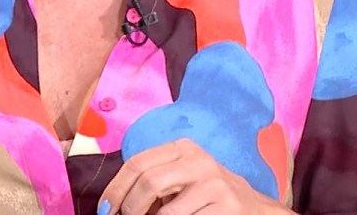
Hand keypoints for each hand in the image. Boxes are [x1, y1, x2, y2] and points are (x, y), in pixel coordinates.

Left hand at [97, 139, 290, 214]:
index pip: (137, 163)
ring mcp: (214, 184)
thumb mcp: (179, 177)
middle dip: (130, 207)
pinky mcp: (226, 208)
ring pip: (166, 212)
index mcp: (182, 148)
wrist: (252, 209)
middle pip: (148, 182)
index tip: (105, 209)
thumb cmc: (205, 195)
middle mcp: (199, 161)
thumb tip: (112, 202)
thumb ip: (151, 181)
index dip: (115, 189)